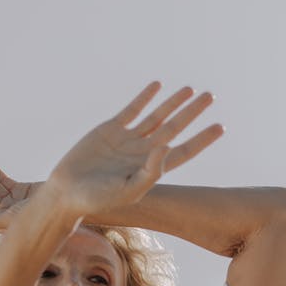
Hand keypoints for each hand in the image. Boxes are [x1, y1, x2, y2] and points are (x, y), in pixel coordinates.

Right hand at [46, 82, 223, 217]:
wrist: (66, 192)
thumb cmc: (97, 199)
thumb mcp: (127, 190)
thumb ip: (149, 172)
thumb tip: (167, 146)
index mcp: (151, 169)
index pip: (183, 151)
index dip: (202, 139)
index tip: (220, 126)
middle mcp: (142, 152)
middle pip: (174, 128)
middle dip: (192, 112)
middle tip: (210, 96)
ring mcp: (127, 139)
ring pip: (156, 117)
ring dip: (173, 102)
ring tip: (190, 89)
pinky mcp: (109, 129)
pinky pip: (131, 110)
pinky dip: (144, 98)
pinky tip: (157, 86)